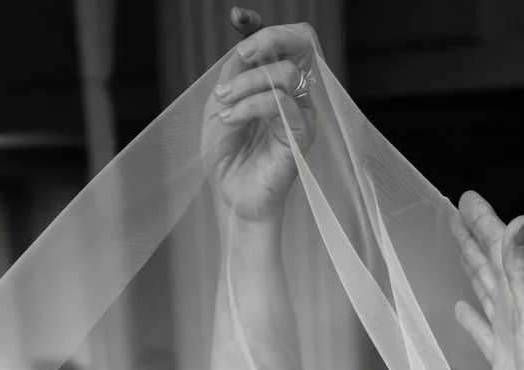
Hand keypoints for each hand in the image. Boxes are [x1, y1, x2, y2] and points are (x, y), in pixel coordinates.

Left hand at [202, 22, 315, 223]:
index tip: (237, 16)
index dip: (261, 24)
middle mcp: (293, 92)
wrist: (232, 198)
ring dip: (247, 84)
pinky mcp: (303, 133)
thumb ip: (233, 75)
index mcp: (274, 81)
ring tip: (224, 104)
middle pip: (301, 42)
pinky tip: (230, 120)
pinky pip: (281, 103)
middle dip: (269, 39)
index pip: (282, 40)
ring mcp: (302, 111)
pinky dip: (249, 106)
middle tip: (241, 57)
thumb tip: (242, 50)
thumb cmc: (227, 156)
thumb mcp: (220, 105)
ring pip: (285, 73)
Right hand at [452, 192, 523, 369]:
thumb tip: (521, 220)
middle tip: (457, 212)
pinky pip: (482, 331)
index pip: (500, 249)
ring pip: (487, 292)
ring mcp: (510, 335)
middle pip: (492, 265)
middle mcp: (518, 309)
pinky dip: (471, 318)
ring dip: (474, 270)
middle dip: (476, 238)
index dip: (484, 223)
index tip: (466, 199)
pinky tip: (461, 309)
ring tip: (459, 249)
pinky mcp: (503, 360)